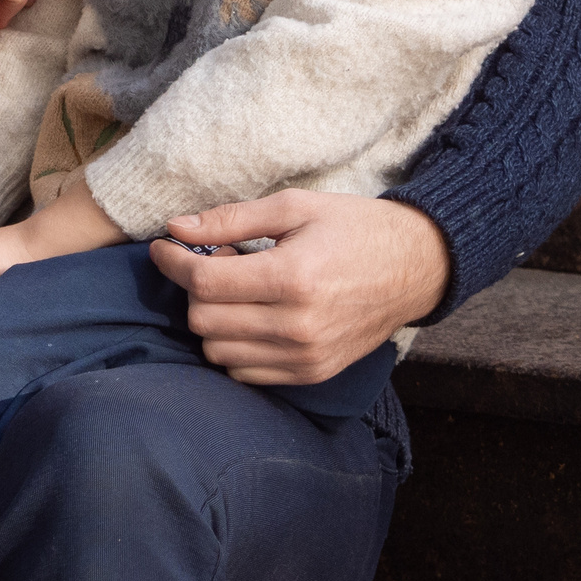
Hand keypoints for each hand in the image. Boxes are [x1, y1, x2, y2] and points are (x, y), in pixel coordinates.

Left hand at [148, 191, 450, 384]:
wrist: (415, 267)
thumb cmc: (354, 228)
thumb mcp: (294, 207)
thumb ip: (231, 219)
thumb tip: (176, 227)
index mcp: (293, 278)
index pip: (205, 282)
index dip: (172, 261)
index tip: (164, 245)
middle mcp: (298, 326)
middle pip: (204, 320)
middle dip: (195, 288)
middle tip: (214, 261)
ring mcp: (306, 357)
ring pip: (218, 352)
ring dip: (213, 318)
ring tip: (238, 288)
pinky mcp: (312, 374)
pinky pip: (245, 372)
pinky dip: (234, 346)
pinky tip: (252, 315)